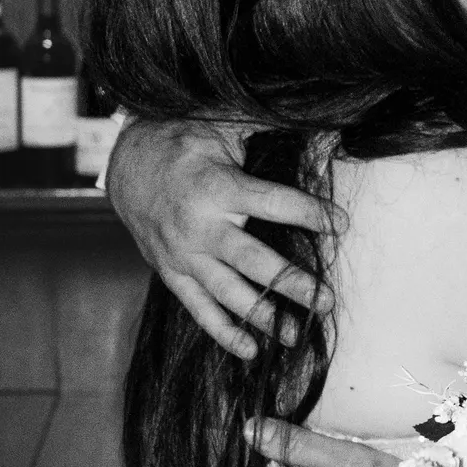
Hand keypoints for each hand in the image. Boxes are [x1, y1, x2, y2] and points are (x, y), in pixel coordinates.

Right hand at [106, 118, 331, 363]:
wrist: (125, 164)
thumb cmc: (187, 141)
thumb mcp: (224, 124)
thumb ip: (267, 125)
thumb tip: (322, 115)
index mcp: (218, 185)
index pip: (273, 203)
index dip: (310, 214)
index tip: (340, 225)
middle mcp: (200, 226)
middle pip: (254, 262)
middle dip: (292, 283)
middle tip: (326, 301)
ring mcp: (183, 254)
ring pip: (228, 293)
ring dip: (263, 317)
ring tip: (295, 336)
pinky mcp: (171, 272)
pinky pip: (198, 309)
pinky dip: (224, 332)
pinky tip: (251, 351)